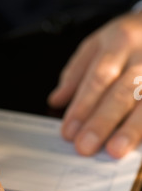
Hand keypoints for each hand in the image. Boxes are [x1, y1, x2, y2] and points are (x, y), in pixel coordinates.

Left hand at [48, 12, 141, 157]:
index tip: (69, 132)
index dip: (82, 107)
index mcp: (119, 42)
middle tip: (85, 146)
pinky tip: (138, 145)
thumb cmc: (127, 40)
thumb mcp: (98, 45)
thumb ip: (76, 74)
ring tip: (115, 150)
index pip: (98, 78)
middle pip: (122, 92)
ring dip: (131, 129)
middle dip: (102, 122)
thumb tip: (56, 100)